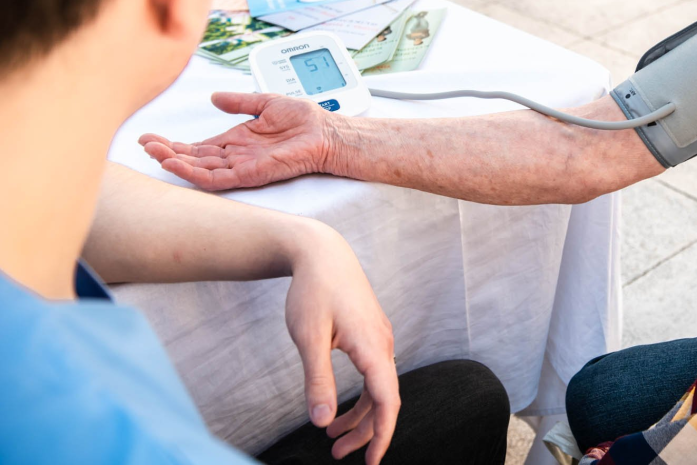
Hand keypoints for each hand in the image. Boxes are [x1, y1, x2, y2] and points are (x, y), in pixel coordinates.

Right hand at [139, 92, 333, 190]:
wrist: (325, 132)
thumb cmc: (304, 120)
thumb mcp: (265, 103)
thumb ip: (239, 102)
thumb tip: (215, 96)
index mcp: (238, 140)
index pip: (200, 146)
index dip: (176, 143)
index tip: (152, 137)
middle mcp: (237, 156)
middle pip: (195, 158)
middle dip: (168, 152)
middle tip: (144, 145)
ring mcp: (242, 167)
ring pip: (201, 170)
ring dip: (176, 162)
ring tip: (154, 154)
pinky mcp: (250, 175)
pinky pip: (217, 178)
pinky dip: (196, 173)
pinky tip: (177, 165)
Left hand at [286, 224, 399, 462]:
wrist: (322, 252)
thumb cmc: (313, 290)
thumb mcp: (309, 337)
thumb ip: (317, 380)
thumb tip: (321, 421)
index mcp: (372, 347)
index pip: (387, 401)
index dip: (381, 435)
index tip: (372, 462)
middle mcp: (383, 344)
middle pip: (384, 399)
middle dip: (365, 431)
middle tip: (337, 454)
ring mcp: (379, 338)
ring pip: (378, 388)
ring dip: (359, 415)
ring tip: (332, 436)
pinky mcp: (370, 334)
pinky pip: (372, 373)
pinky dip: (358, 395)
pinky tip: (337, 404)